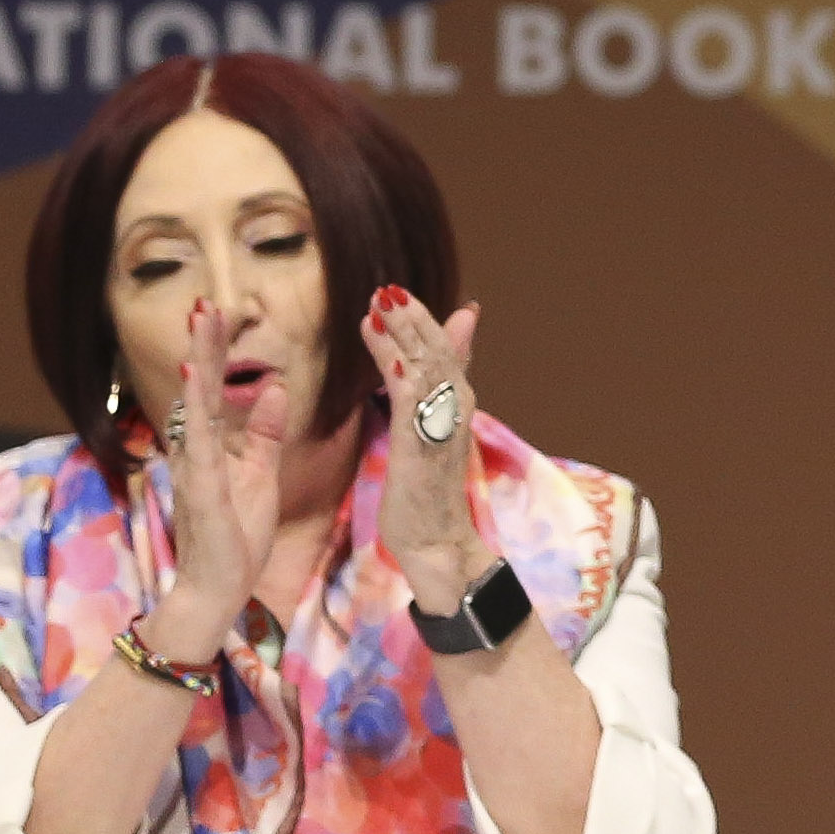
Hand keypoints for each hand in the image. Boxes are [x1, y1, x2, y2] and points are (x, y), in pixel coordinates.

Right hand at [150, 298, 284, 661]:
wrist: (217, 589)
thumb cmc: (235, 535)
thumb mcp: (261, 473)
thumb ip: (264, 432)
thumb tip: (275, 387)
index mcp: (213, 447)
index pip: (215, 389)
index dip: (216, 352)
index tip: (219, 312)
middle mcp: (197, 451)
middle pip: (201, 388)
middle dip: (205, 345)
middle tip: (206, 302)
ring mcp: (196, 469)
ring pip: (196, 406)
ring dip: (201, 363)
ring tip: (202, 323)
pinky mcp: (202, 490)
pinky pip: (199, 444)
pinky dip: (198, 411)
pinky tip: (197, 382)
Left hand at [369, 286, 492, 614]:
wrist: (437, 544)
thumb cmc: (427, 496)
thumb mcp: (430, 439)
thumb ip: (432, 403)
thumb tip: (431, 376)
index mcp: (457, 406)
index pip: (444, 352)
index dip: (421, 322)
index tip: (396, 296)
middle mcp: (456, 408)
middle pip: (438, 349)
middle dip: (413, 317)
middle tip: (386, 289)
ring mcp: (441, 423)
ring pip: (426, 363)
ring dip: (403, 331)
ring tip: (378, 304)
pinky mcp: (420, 441)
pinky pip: (410, 394)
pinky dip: (398, 365)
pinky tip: (383, 344)